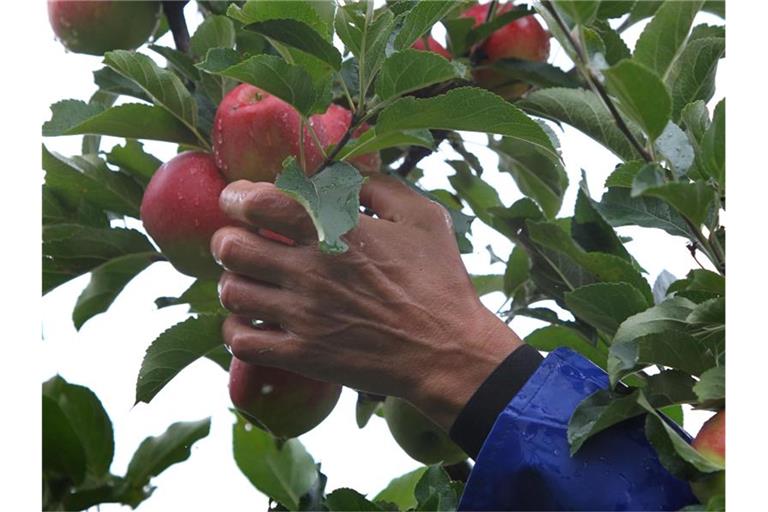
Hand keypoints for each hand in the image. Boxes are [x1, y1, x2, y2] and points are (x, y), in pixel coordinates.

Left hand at [211, 175, 522, 429]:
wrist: (448, 352)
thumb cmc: (439, 280)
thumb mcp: (422, 217)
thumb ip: (377, 185)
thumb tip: (340, 170)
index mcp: (336, 231)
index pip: (259, 202)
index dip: (236, 196)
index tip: (237, 199)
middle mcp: (311, 272)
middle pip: (231, 247)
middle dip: (227, 238)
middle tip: (239, 239)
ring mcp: (303, 316)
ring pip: (231, 292)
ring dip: (233, 281)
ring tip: (248, 280)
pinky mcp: (302, 355)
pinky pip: (241, 341)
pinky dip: (236, 328)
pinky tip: (252, 320)